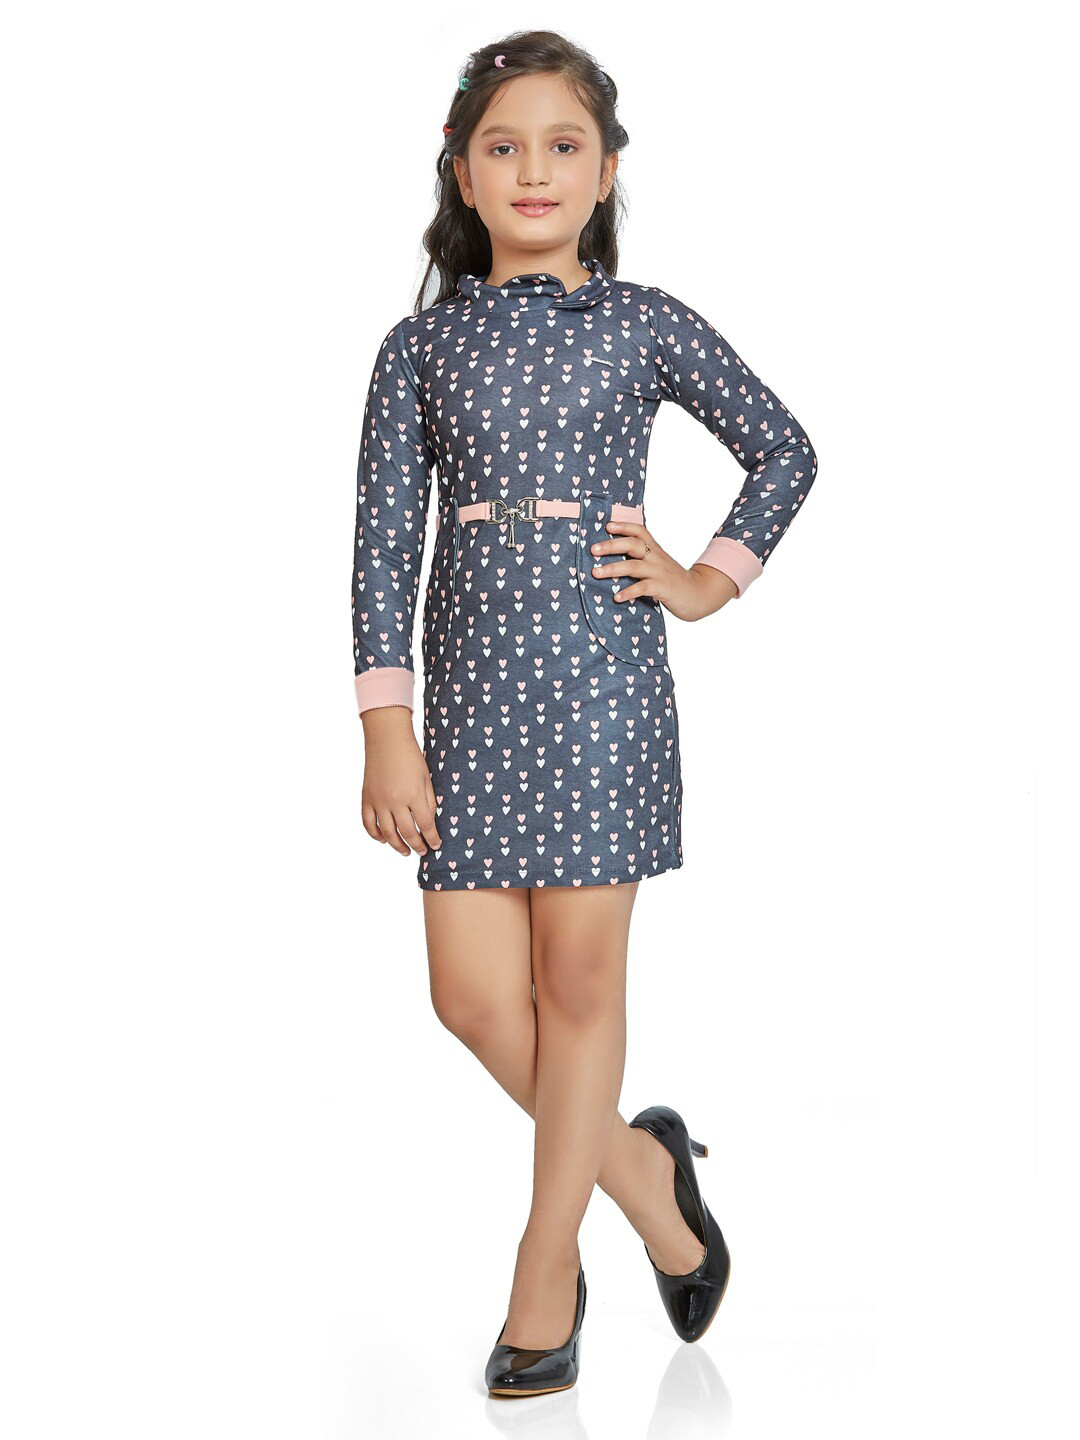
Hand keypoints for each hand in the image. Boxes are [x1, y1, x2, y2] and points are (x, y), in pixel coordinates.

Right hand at [360, 707, 442, 855]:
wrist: (387, 740)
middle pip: (407, 833)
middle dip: (417, 845)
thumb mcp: (426, 778)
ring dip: (397, 846)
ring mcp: (378, 801)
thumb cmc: (410, 757)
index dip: (432, 838)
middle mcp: (395, 801)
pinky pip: (368, 824)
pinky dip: (375, 835)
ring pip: (387, 833)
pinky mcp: (366, 799)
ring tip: (406, 851)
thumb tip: (428, 823)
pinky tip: (384, 840)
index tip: (436, 845)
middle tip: (422, 852)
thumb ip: (428, 802)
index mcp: (414, 795)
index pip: (426, 825)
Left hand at [590, 520, 738, 621]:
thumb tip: (613, 559)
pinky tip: (616, 597)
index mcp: (655, 550)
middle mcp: (656, 558)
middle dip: (611, 546)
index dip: (624, 526)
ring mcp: (660, 572)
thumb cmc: (672, 580)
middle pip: (633, 545)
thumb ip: (641, 560)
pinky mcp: (662, 588)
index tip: (607, 525)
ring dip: (613, 569)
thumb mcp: (658, 564)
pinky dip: (628, 592)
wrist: (698, 594)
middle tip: (593, 550)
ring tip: (595, 573)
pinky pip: (642, 588)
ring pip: (633, 566)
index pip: (640, 531)